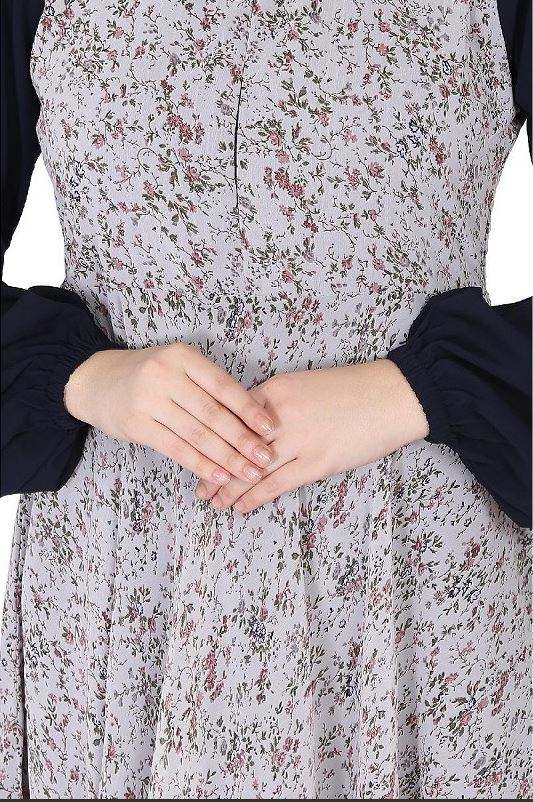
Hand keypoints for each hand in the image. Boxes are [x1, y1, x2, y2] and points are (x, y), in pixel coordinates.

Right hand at [64, 344, 275, 484]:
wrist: (96, 381)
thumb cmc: (149, 376)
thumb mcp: (178, 367)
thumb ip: (208, 386)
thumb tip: (253, 416)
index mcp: (182, 356)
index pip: (223, 386)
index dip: (249, 409)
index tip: (270, 429)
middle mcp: (165, 375)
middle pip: (212, 413)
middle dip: (243, 439)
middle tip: (265, 458)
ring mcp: (148, 400)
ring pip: (196, 434)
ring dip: (226, 457)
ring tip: (248, 472)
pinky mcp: (136, 425)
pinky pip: (175, 448)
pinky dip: (200, 464)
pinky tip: (218, 475)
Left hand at [195, 360, 428, 512]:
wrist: (391, 396)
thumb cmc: (351, 390)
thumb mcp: (305, 385)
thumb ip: (276, 405)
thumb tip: (251, 430)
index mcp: (275, 390)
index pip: (231, 418)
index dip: (211, 440)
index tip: (197, 453)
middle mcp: (280, 414)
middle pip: (234, 446)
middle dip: (213, 468)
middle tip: (198, 486)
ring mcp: (298, 439)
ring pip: (251, 468)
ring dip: (228, 488)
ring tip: (213, 502)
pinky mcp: (316, 461)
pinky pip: (276, 484)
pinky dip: (254, 496)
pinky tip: (240, 506)